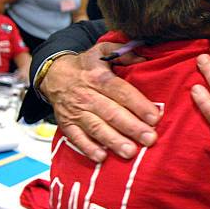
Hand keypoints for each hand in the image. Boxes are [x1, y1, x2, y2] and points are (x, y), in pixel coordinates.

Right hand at [40, 42, 160, 161]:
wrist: (54, 74)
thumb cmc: (87, 65)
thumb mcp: (104, 51)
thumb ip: (125, 53)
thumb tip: (145, 59)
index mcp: (98, 76)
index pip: (121, 92)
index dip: (138, 105)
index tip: (155, 117)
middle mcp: (87, 95)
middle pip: (112, 112)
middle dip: (132, 127)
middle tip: (150, 139)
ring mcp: (75, 111)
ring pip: (96, 128)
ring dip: (114, 141)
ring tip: (130, 152)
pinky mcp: (66, 124)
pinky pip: (76, 138)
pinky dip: (88, 149)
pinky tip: (102, 158)